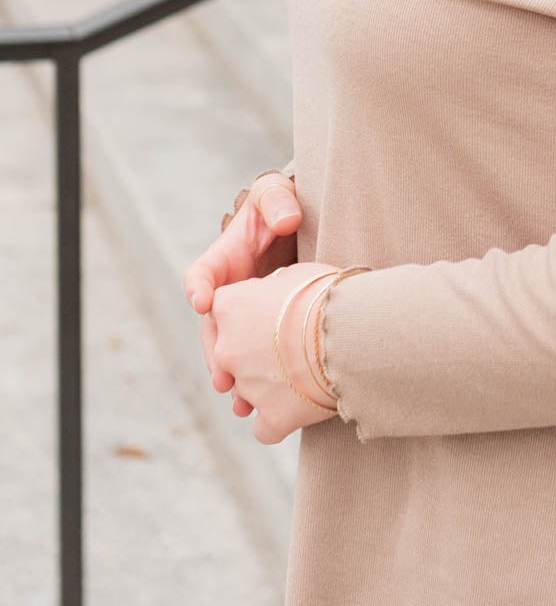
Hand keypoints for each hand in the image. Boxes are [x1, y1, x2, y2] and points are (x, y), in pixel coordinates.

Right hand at [183, 169, 301, 417]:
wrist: (306, 225)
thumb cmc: (284, 206)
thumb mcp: (277, 195)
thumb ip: (277, 201)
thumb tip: (287, 219)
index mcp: (224, 260)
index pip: (201, 276)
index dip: (198, 287)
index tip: (202, 301)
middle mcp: (230, 294)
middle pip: (212, 329)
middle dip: (215, 353)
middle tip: (223, 377)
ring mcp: (247, 316)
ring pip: (231, 353)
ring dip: (233, 378)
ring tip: (240, 403)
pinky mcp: (267, 333)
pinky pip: (256, 361)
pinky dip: (257, 384)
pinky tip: (263, 409)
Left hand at [198, 261, 342, 445]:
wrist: (352, 330)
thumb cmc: (328, 294)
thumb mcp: (294, 275)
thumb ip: (270, 287)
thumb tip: (272, 294)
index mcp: (229, 306)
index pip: (223, 312)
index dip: (248, 314)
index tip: (271, 315)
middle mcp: (227, 348)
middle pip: (230, 355)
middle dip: (253, 354)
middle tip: (289, 347)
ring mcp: (247, 386)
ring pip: (247, 391)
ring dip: (267, 386)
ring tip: (303, 375)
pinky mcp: (271, 417)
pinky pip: (265, 427)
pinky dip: (279, 421)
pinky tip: (299, 408)